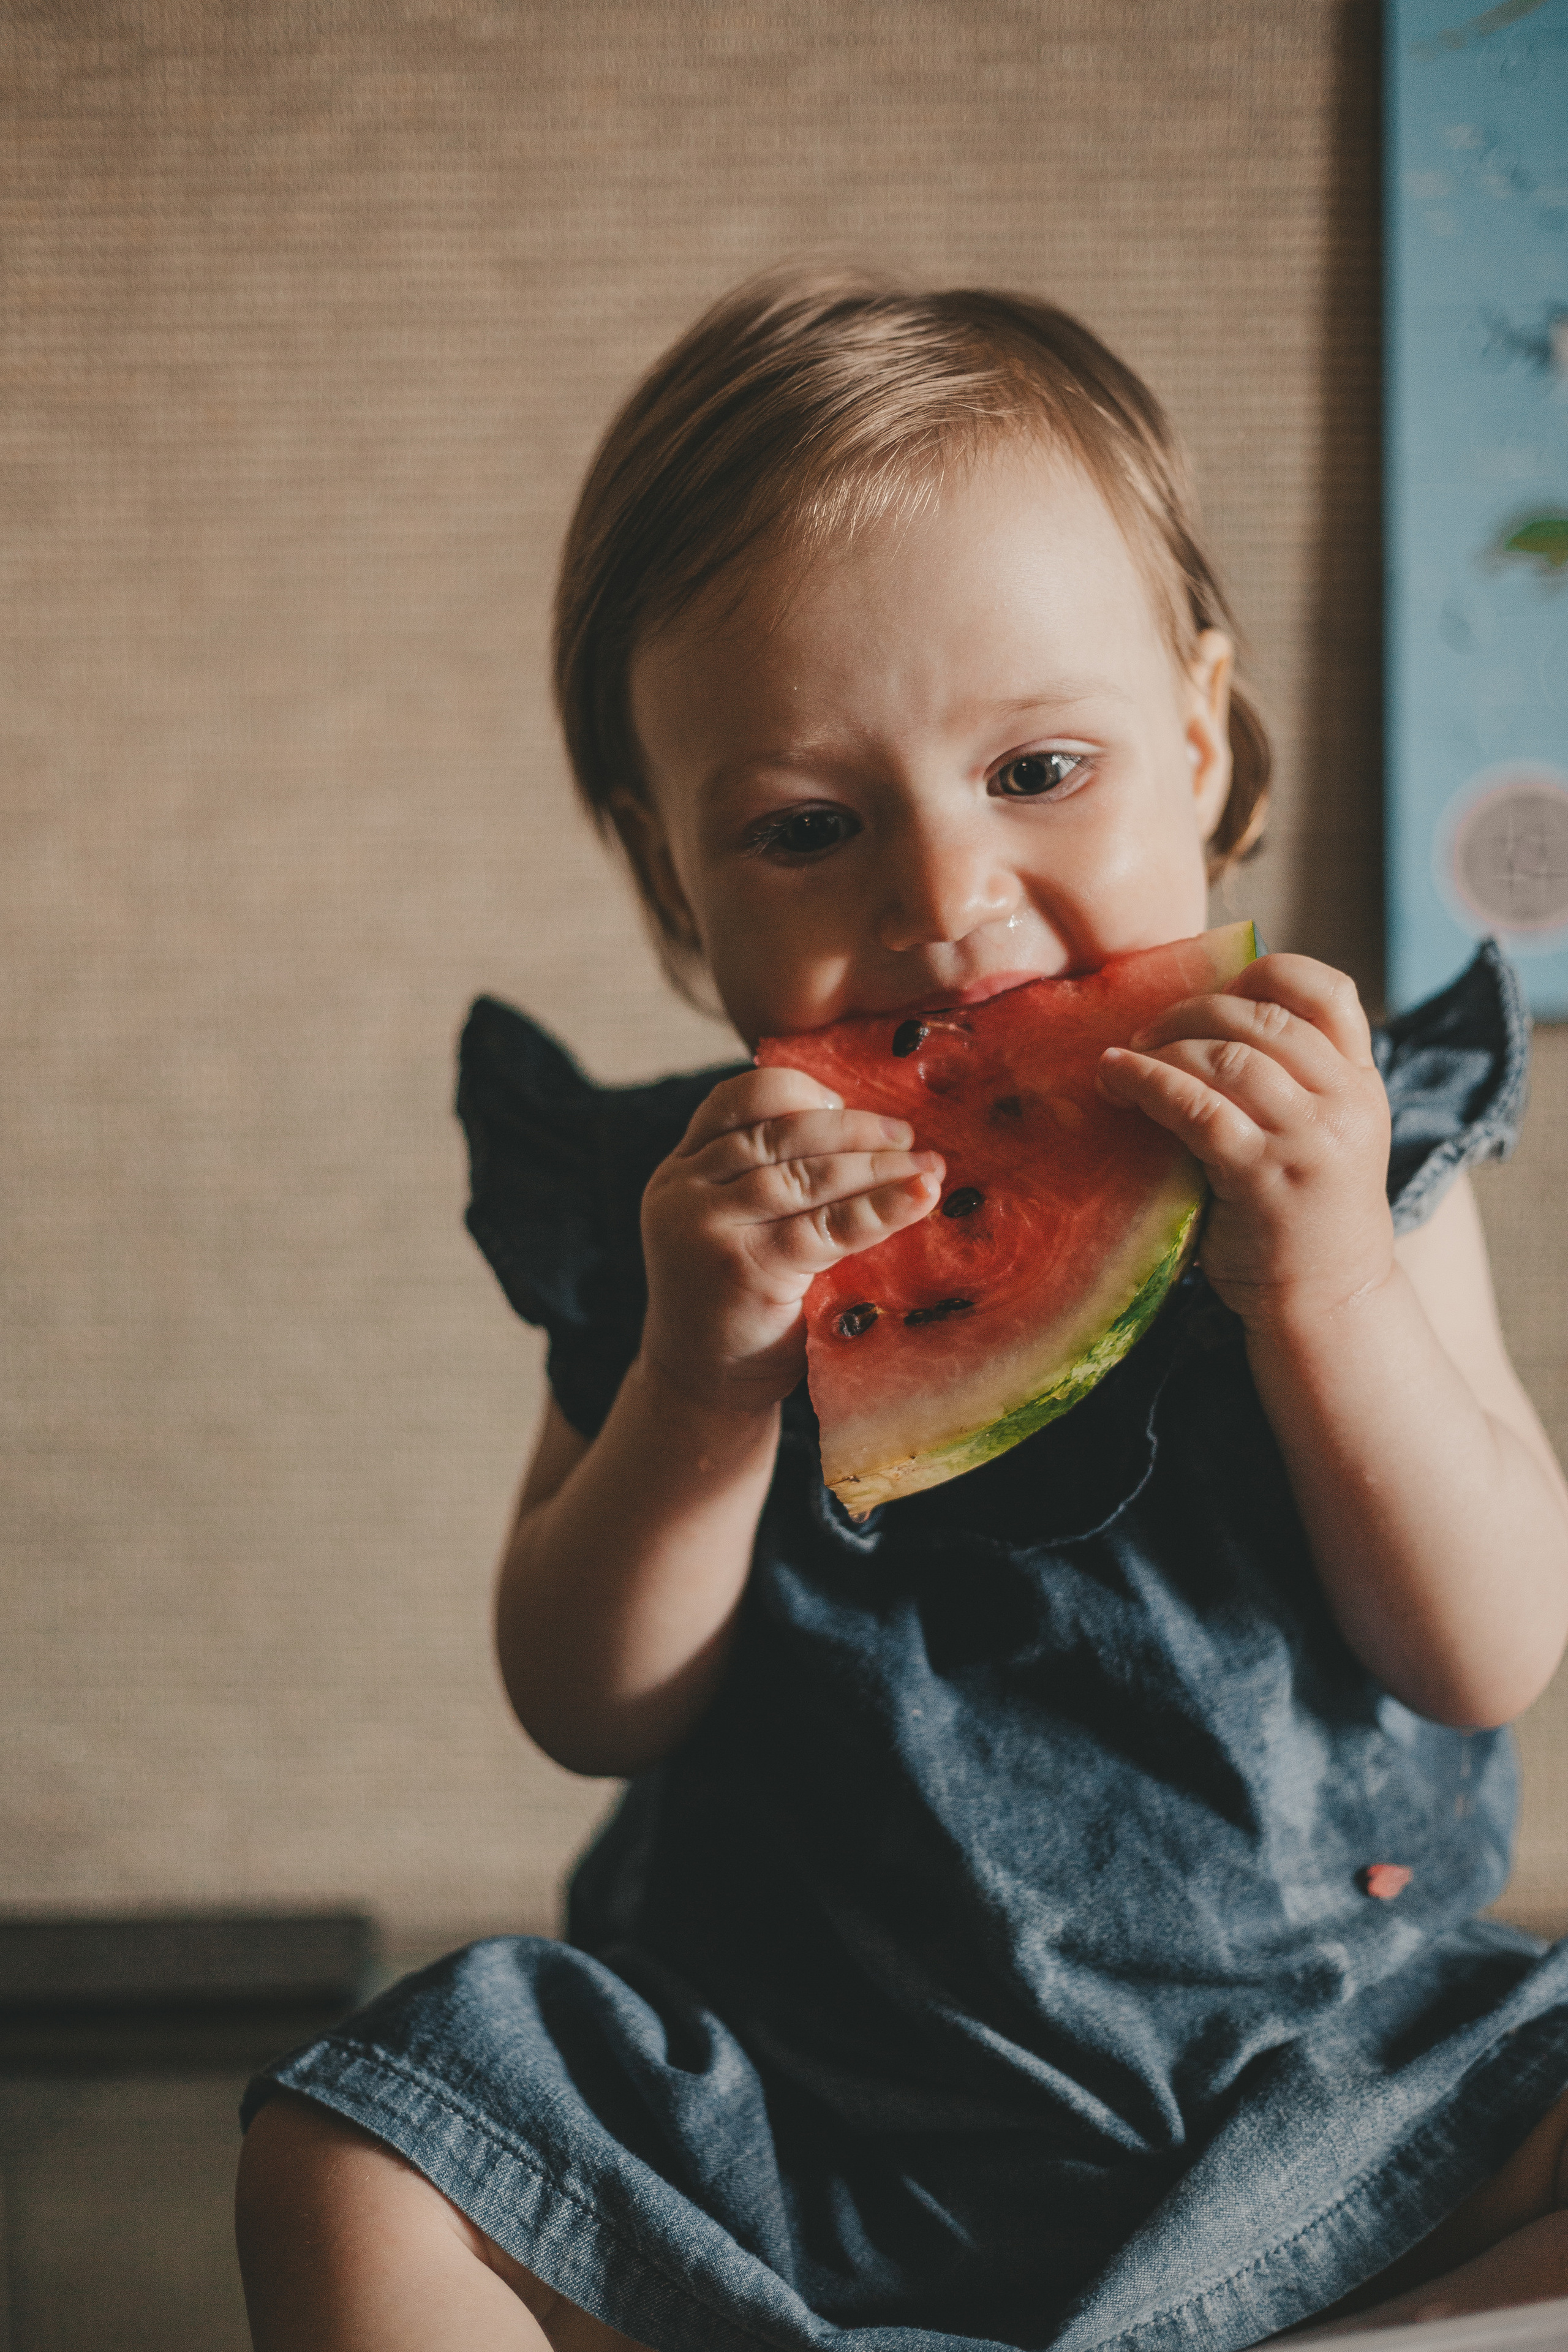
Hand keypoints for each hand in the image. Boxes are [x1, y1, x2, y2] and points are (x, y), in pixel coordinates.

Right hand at [640, 1067, 943, 1411]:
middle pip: (778, 1132)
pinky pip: (825, 1226)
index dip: (801, 1093)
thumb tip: (872, 1132)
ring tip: (928, 1167)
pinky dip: (879, 1208)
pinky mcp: (745, 1269)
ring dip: (876, 1165)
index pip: (738, 1101)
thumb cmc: (739, 1301)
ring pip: (804, 1174)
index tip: (849, 1105)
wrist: (701, 1386)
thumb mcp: (737, 1225)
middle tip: (907, 1138)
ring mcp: (707, 1229)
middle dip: (853, 1129)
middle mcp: (683, 1190)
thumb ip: (770, 1178)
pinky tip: (920, 1197)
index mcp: (681, 1169)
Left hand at [1094, 954, 1392, 1330]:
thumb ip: (1286, 1084)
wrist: (1328, 1306)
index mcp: (1362, 1082)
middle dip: (1191, 1011)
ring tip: (1122, 1062)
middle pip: (1262, 1014)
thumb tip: (1193, 1025)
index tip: (1212, 991)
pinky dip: (1148, 1083)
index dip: (1261, 973)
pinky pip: (1197, 1108)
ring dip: (1162, 1047)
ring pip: (1227, 1055)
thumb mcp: (1318, 1138)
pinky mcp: (1264, 1177)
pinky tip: (1117, 1082)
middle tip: (1145, 1033)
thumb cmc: (1302, 1220)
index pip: (1328, 990)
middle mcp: (1345, 1102)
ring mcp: (1309, 1139)